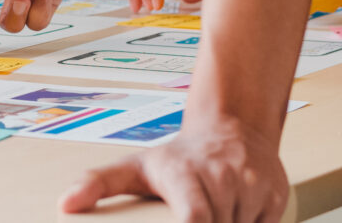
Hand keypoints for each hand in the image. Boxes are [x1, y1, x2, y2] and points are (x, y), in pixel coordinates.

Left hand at [59, 117, 287, 222]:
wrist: (232, 127)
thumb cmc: (177, 157)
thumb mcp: (134, 167)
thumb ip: (97, 184)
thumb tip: (65, 203)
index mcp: (183, 173)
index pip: (196, 217)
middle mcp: (220, 175)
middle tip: (190, 217)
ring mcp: (252, 184)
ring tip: (213, 214)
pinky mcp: (276, 194)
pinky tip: (237, 215)